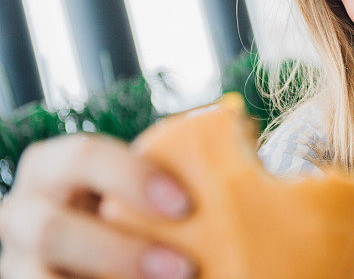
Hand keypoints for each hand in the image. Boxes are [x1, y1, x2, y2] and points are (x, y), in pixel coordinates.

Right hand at [0, 134, 195, 278]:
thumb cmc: (132, 202)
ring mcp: (18, 260)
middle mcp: (24, 209)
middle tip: (185, 268)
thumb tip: (259, 164)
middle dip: (120, 253)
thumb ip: (176, 173)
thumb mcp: (140, 182)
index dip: (132, 178)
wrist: (95, 241)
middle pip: (51, 229)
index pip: (85, 156)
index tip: (186, 206)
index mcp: (56, 163)